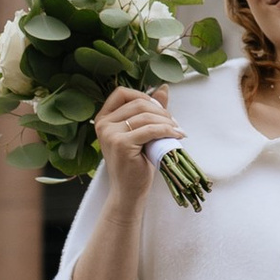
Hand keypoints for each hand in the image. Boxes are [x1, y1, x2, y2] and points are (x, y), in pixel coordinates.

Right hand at [91, 81, 179, 199]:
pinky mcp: (121, 145)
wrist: (128, 192)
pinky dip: (167, 130)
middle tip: (174, 123)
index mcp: (103, 119)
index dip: (143, 95)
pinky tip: (177, 136)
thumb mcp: (141, 133)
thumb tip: (163, 88)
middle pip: (137, 103)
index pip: (122, 93)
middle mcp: (102, 124)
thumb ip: (148, 111)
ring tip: (177, 131)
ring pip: (145, 116)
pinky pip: (150, 130)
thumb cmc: (135, 163)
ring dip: (167, 121)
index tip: (159, 108)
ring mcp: (110, 134)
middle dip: (161, 111)